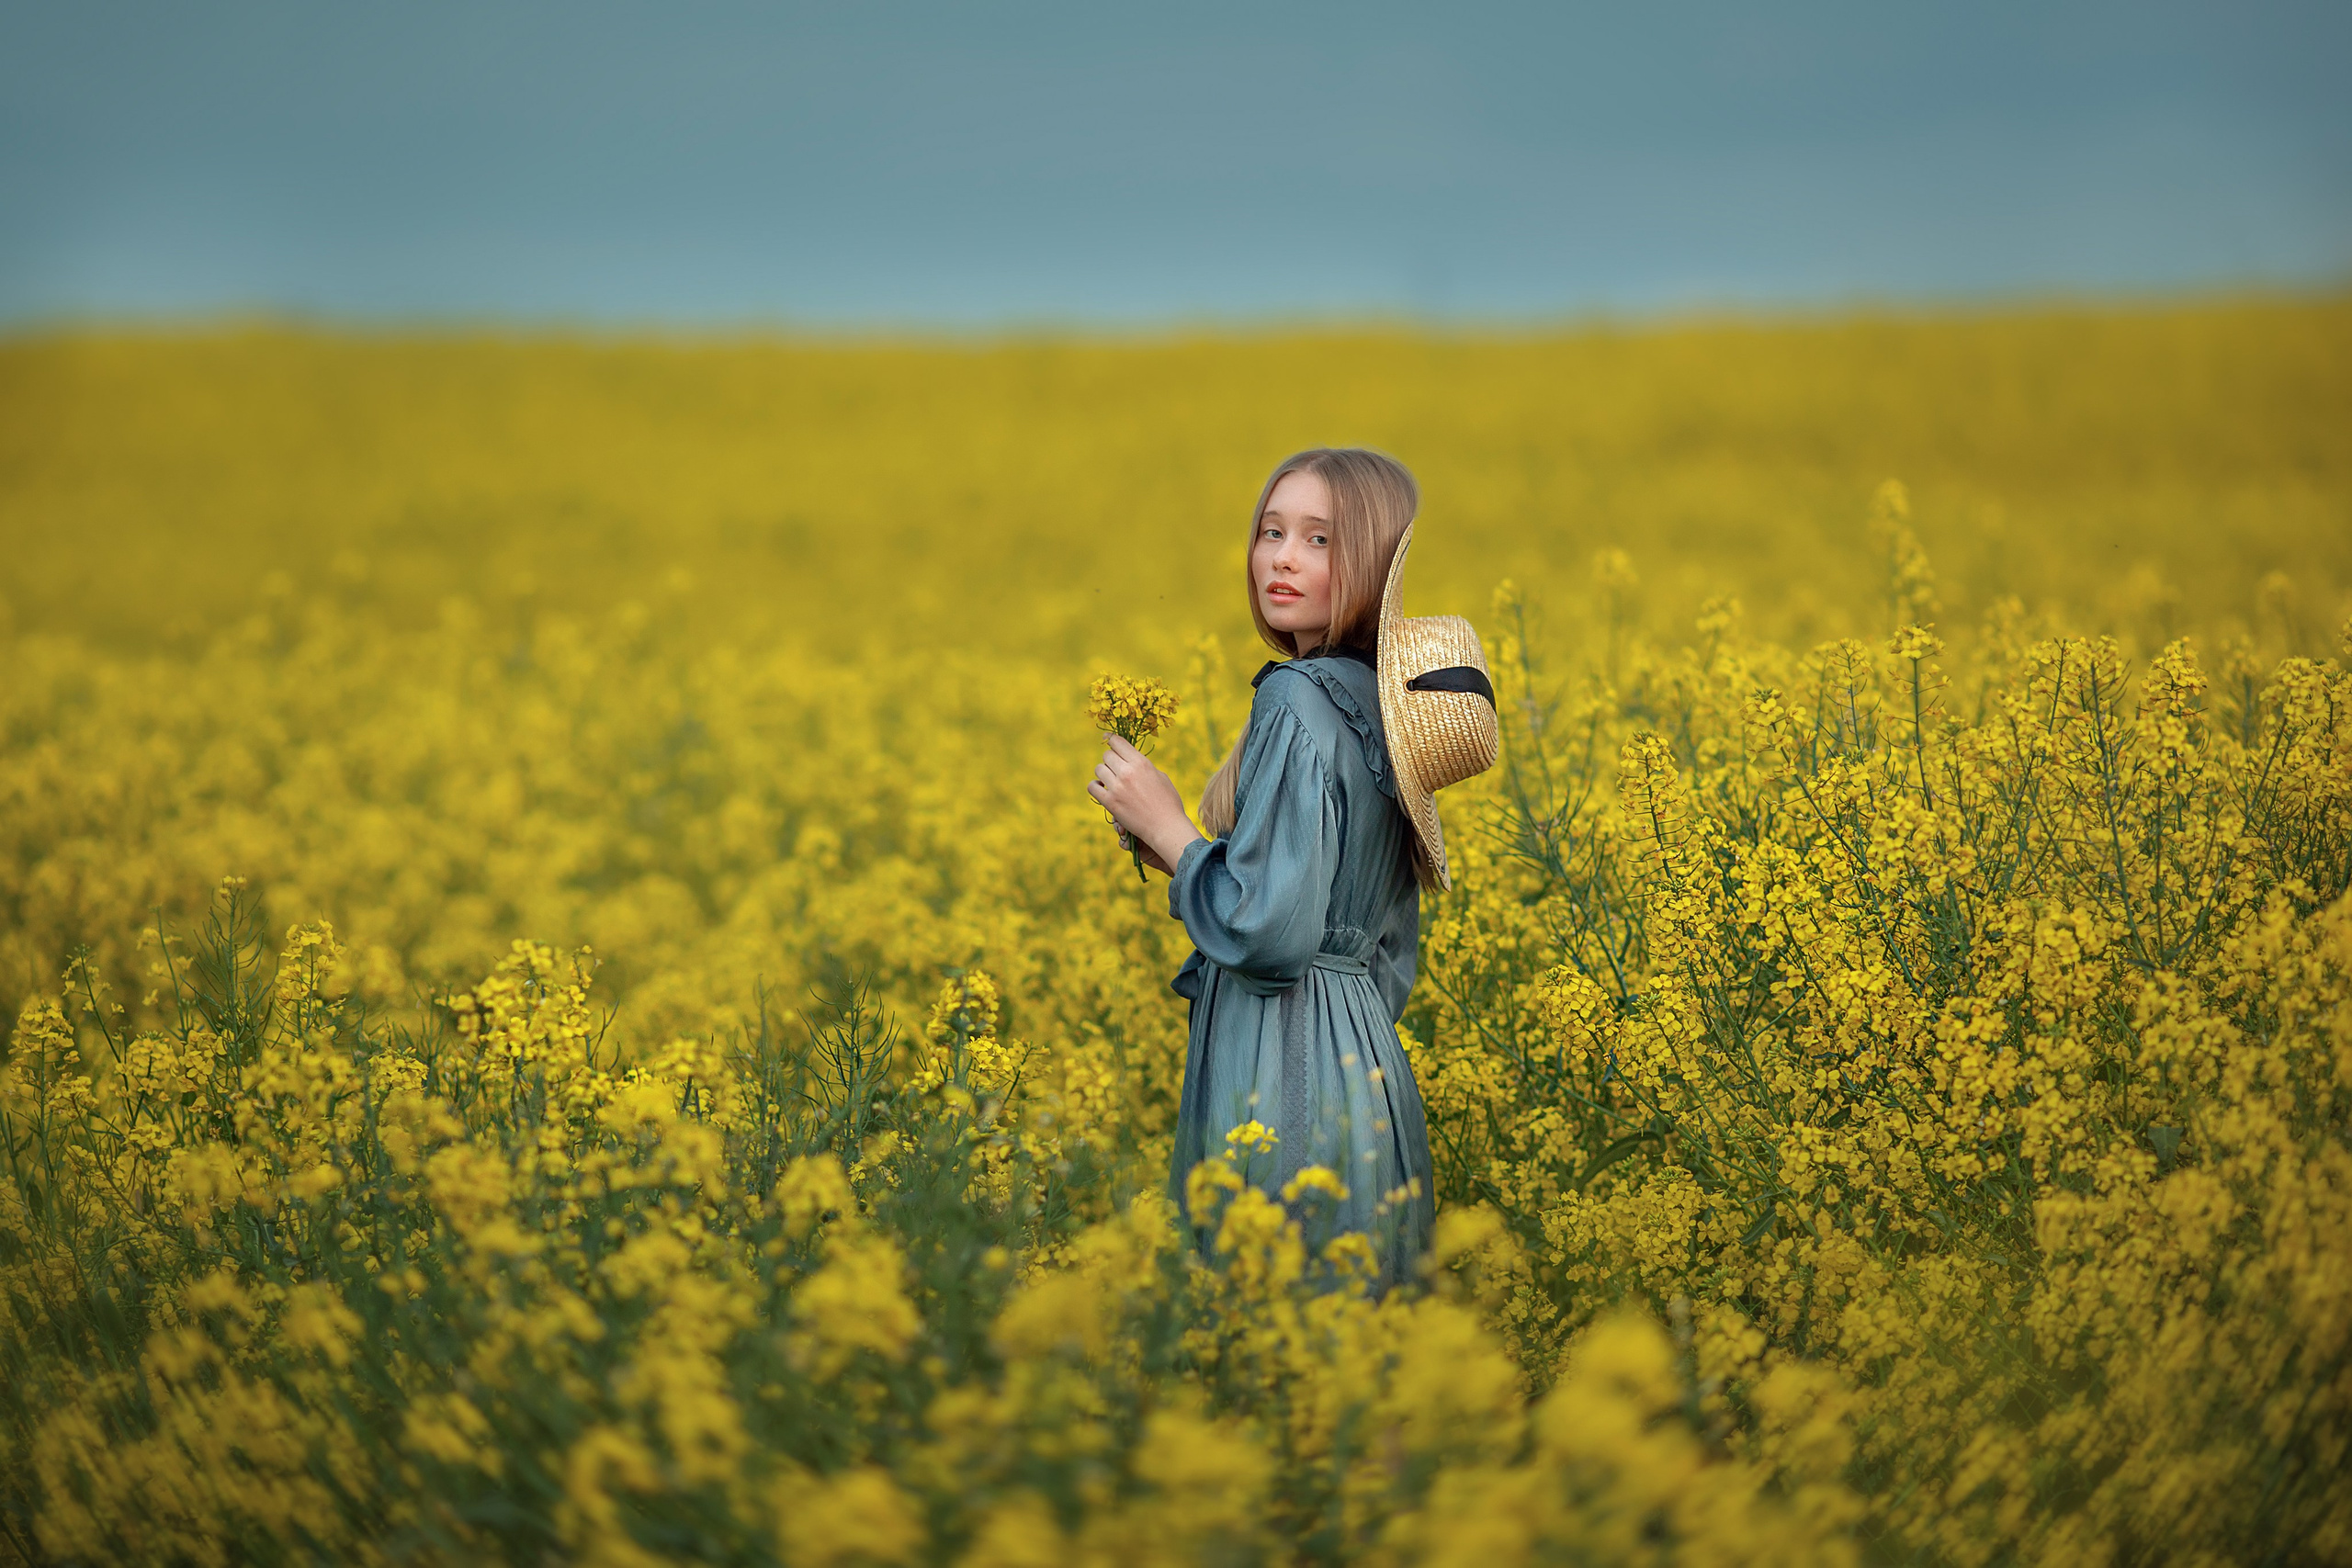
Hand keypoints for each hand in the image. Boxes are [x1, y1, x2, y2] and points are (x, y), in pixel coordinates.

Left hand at [1088, 734, 1201, 875]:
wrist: (1166, 827)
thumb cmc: (1168, 802)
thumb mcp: (1160, 776)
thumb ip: (1144, 766)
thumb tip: (1130, 760)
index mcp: (1141, 763)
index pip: (1118, 742)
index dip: (1111, 739)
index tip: (1107, 739)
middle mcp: (1128, 772)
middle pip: (1107, 755)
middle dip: (1110, 760)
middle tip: (1115, 768)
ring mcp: (1117, 787)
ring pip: (1099, 769)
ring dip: (1103, 773)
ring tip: (1110, 780)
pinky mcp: (1110, 802)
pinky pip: (1092, 787)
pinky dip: (1095, 786)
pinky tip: (1102, 789)